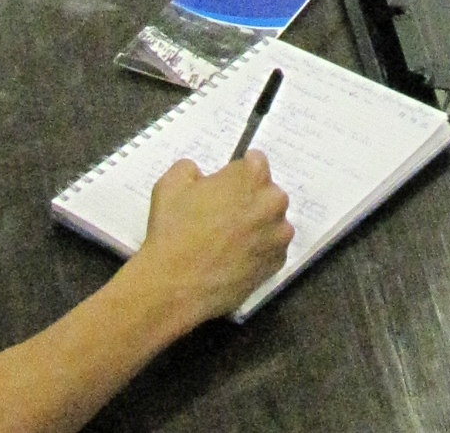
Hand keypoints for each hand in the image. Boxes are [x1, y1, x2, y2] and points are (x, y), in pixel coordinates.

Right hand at [129, 153, 291, 326]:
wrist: (175, 287)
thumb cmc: (174, 231)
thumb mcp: (171, 184)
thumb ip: (191, 169)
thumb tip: (200, 176)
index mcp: (252, 177)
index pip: (255, 162)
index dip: (237, 173)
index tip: (224, 185)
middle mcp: (273, 203)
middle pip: (267, 192)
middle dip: (249, 198)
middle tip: (224, 214)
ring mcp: (278, 237)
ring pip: (271, 222)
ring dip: (256, 225)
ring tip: (228, 240)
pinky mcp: (276, 265)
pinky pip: (271, 249)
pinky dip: (257, 250)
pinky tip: (234, 258)